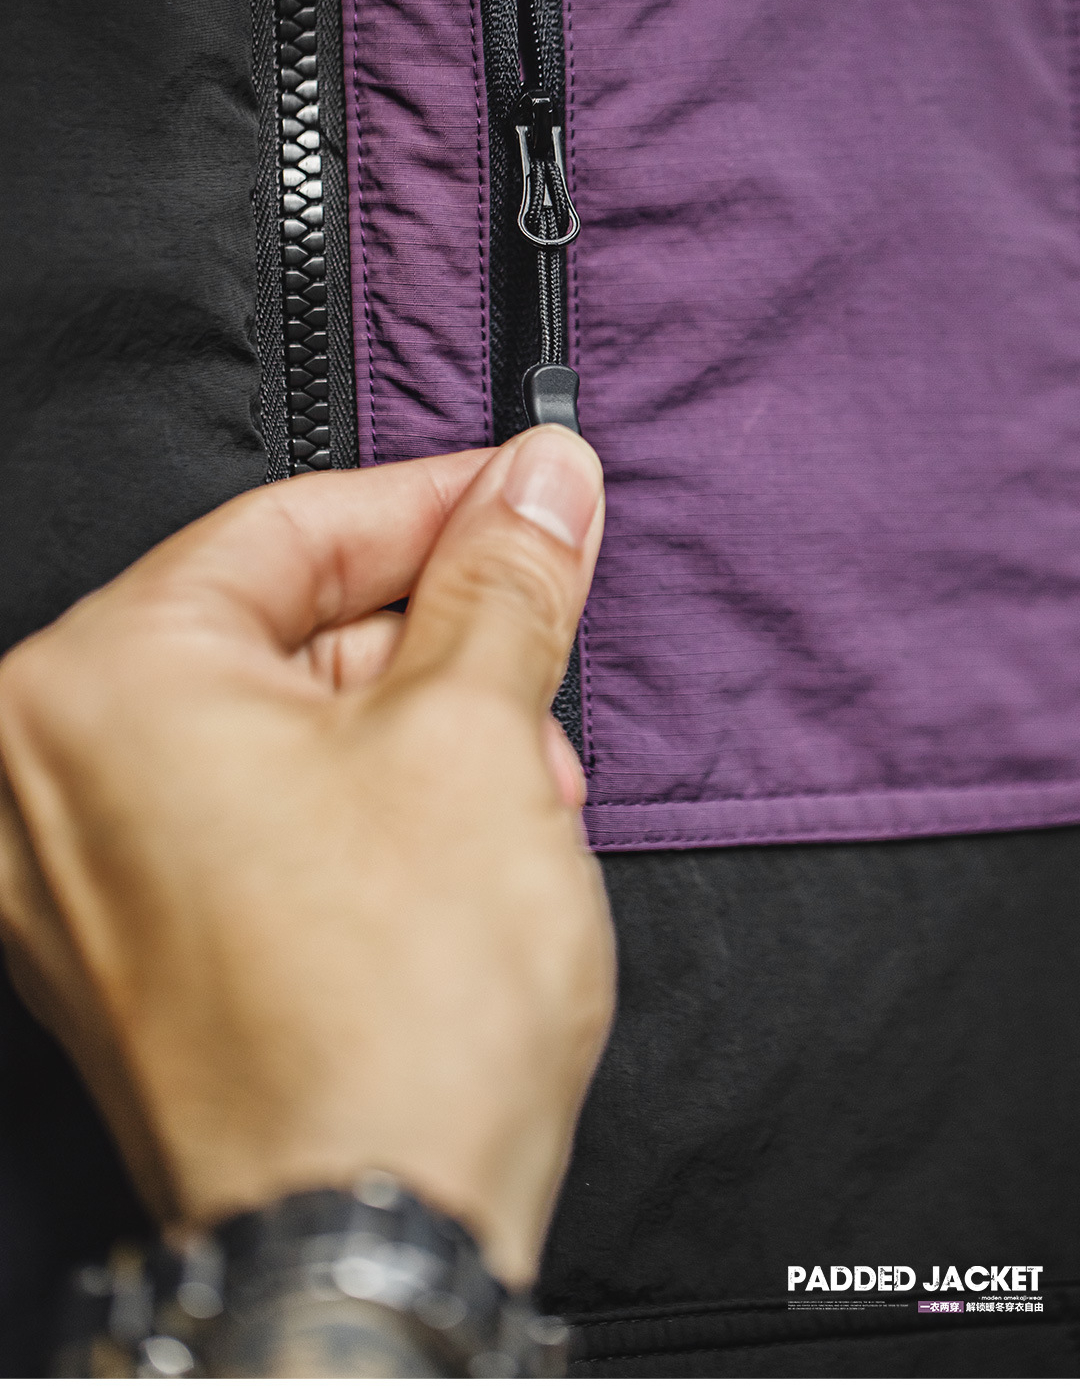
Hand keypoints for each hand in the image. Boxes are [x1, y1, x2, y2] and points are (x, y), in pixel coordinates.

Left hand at [0, 426, 613, 1287]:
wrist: (366, 1242)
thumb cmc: (396, 1010)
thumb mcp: (476, 736)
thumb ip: (503, 583)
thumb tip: (541, 484)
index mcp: (102, 683)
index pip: (290, 527)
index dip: (436, 502)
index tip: (527, 495)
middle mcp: (50, 772)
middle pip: (280, 630)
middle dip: (436, 637)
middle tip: (542, 641)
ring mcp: (76, 872)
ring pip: (275, 726)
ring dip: (415, 729)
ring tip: (525, 774)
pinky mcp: (128, 949)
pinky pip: (250, 816)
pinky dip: (358, 803)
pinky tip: (460, 837)